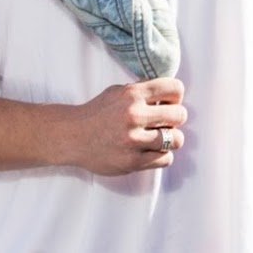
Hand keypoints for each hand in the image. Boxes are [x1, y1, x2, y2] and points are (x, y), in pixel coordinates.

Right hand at [57, 77, 187, 175]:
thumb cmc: (98, 112)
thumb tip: (170, 94)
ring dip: (172, 139)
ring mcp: (133, 141)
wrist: (73, 137)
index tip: (170, 102)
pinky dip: (163, 155)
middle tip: (167, 121)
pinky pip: (165, 159)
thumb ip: (143, 91)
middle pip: (179, 115)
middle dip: (176, 117)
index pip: (175, 89)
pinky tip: (152, 150)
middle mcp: (134, 115)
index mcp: (133, 94)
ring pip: (176, 140)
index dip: (176, 96)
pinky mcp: (131, 162)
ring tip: (162, 137)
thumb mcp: (119, 91)